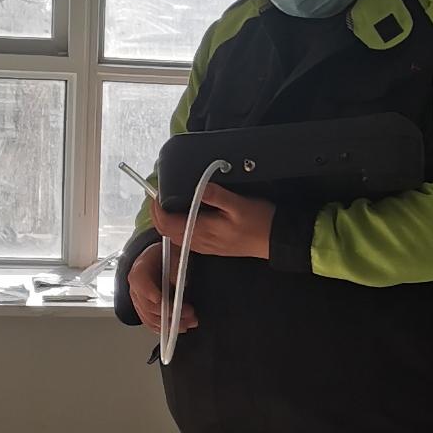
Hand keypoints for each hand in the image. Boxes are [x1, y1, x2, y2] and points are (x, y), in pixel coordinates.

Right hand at [127, 241, 193, 336]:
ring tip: (187, 324)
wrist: (155, 259)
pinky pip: (150, 323)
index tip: (163, 301)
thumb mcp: (172, 253)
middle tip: (188, 314)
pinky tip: (176, 330)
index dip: (152, 294)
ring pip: (150, 318)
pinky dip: (163, 329)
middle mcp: (135, 289)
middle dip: (169, 314)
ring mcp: (138, 302)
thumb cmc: (164, 256)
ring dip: (169, 325)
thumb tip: (183, 283)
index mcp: (139, 271)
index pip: (141, 284)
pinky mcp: (143, 310)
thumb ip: (176, 267)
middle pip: (148, 306)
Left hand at [151, 182, 274, 260]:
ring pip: (174, 236)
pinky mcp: (211, 246)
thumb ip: (216, 195)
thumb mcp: (239, 204)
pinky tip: (184, 215)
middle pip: (166, 231)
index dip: (156, 209)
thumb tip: (198, 185)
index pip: (167, 223)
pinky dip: (177, 227)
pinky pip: (185, 238)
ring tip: (168, 202)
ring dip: (166, 221)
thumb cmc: (260, 222)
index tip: (155, 193)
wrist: (276, 241)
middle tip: (158, 195)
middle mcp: (200, 241)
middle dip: (157, 214)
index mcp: (203, 230)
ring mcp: (205, 245)